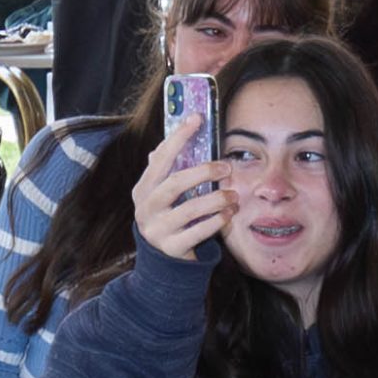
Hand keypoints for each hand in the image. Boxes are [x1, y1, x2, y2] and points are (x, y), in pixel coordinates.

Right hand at [131, 112, 234, 260]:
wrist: (161, 259)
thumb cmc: (168, 216)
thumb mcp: (163, 192)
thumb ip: (168, 167)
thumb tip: (176, 133)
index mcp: (143, 188)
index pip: (160, 158)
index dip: (178, 137)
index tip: (197, 119)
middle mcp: (145, 208)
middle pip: (175, 184)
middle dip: (203, 172)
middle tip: (226, 167)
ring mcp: (157, 229)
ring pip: (189, 210)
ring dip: (216, 199)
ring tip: (233, 194)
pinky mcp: (172, 248)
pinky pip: (198, 232)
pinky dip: (217, 221)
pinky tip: (229, 214)